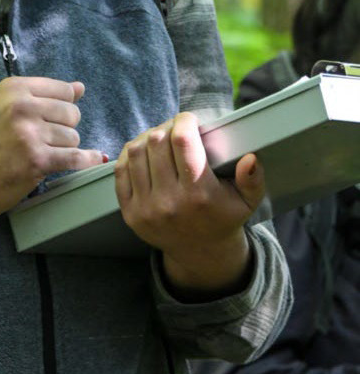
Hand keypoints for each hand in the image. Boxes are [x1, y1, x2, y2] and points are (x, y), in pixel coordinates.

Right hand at [0, 76, 103, 219]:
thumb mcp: (3, 106)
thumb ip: (42, 95)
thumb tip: (80, 87)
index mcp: (14, 88)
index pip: (63, 90)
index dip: (63, 105)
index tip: (53, 117)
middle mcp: (22, 106)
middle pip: (71, 113)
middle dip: (64, 127)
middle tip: (44, 138)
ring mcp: (29, 133)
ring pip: (73, 137)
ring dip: (63, 147)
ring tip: (39, 152)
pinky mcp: (37, 160)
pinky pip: (76, 158)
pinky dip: (88, 159)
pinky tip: (93, 158)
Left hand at [114, 112, 264, 295]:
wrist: (200, 254)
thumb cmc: (224, 218)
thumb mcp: (246, 201)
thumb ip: (252, 179)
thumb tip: (250, 159)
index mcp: (199, 195)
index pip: (183, 141)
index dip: (184, 121)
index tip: (189, 119)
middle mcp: (170, 202)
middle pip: (157, 142)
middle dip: (166, 127)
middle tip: (175, 128)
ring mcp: (146, 209)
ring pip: (136, 152)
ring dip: (147, 137)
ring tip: (160, 138)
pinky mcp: (130, 213)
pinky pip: (121, 170)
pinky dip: (130, 153)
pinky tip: (144, 151)